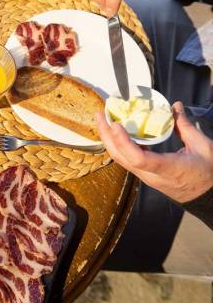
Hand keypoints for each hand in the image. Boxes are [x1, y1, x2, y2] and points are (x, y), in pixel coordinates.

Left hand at [96, 102, 212, 202]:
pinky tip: (116, 132)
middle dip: (107, 135)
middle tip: (100, 115)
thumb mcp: (203, 147)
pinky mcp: (145, 175)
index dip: (124, 142)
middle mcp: (152, 175)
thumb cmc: (209, 173)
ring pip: (121, 159)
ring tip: (103, 120)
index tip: (116, 125)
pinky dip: (118, 145)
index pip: (139, 158)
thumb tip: (175, 106)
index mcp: (168, 168)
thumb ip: (186, 126)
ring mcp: (146, 177)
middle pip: (121, 157)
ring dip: (109, 139)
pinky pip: (126, 160)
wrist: (208, 197)